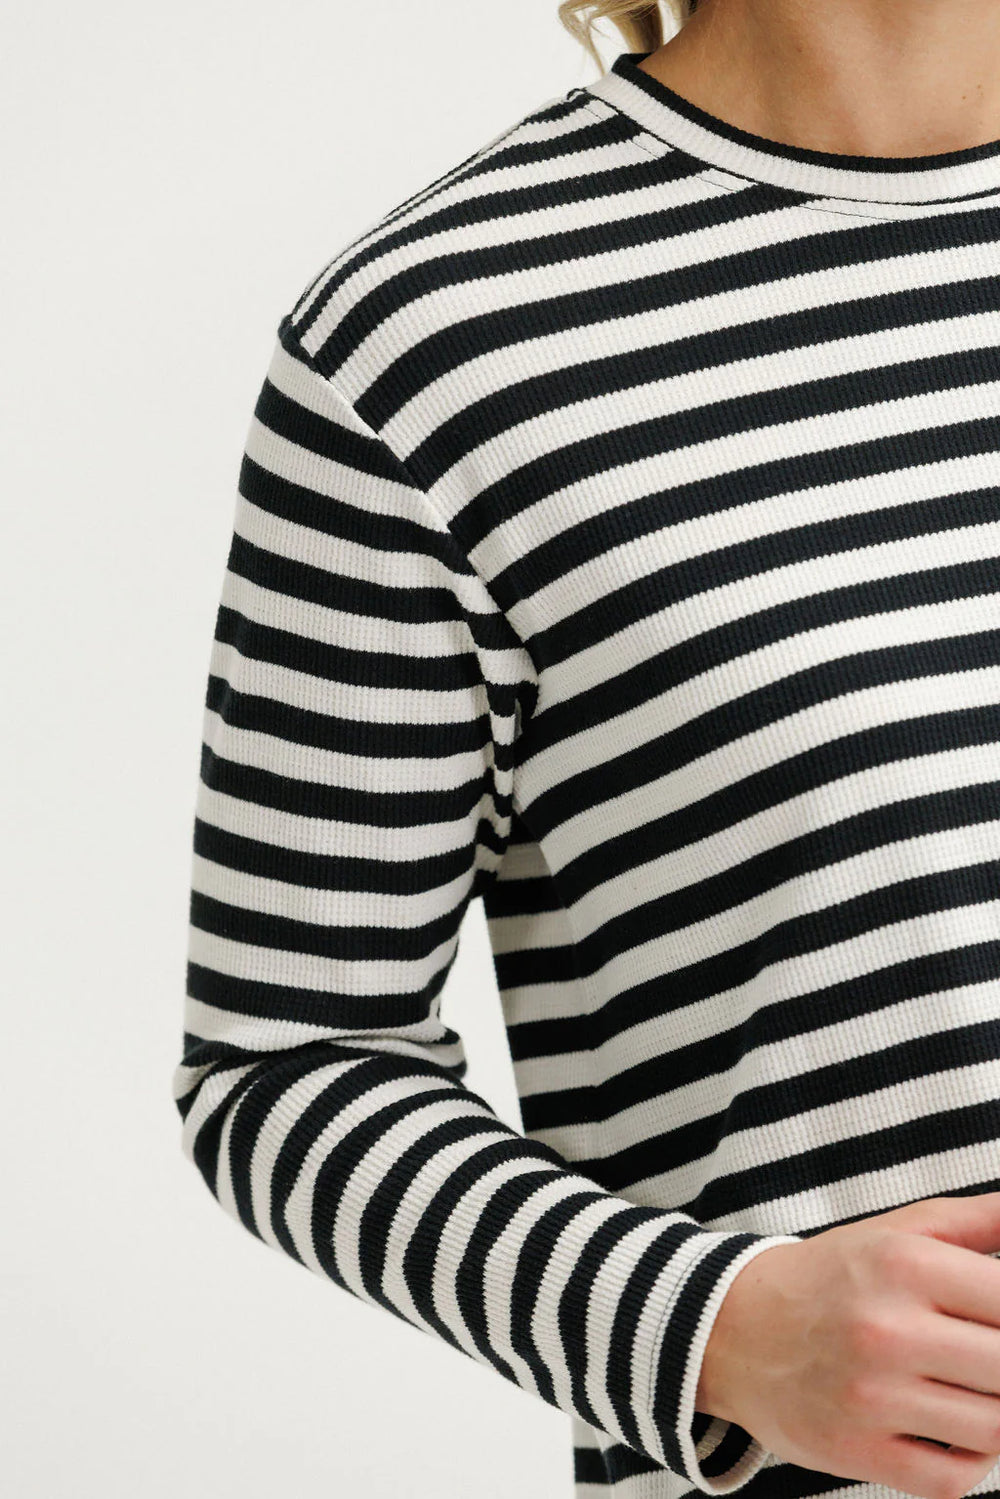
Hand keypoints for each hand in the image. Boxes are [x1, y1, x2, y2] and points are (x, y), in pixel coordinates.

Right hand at [695, 1191, 999, 1498]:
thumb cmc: (827, 1277)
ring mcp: (872, 1397)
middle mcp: (887, 1329)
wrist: (732, 1329)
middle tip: (988, 1354)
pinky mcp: (860, 1453)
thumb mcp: (894, 1231)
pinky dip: (973, 1461)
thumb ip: (973, 1220)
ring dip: (998, 1412)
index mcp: (903, 1264)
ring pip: (994, 1428)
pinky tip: (960, 1430)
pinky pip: (953, 1478)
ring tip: (978, 1388)